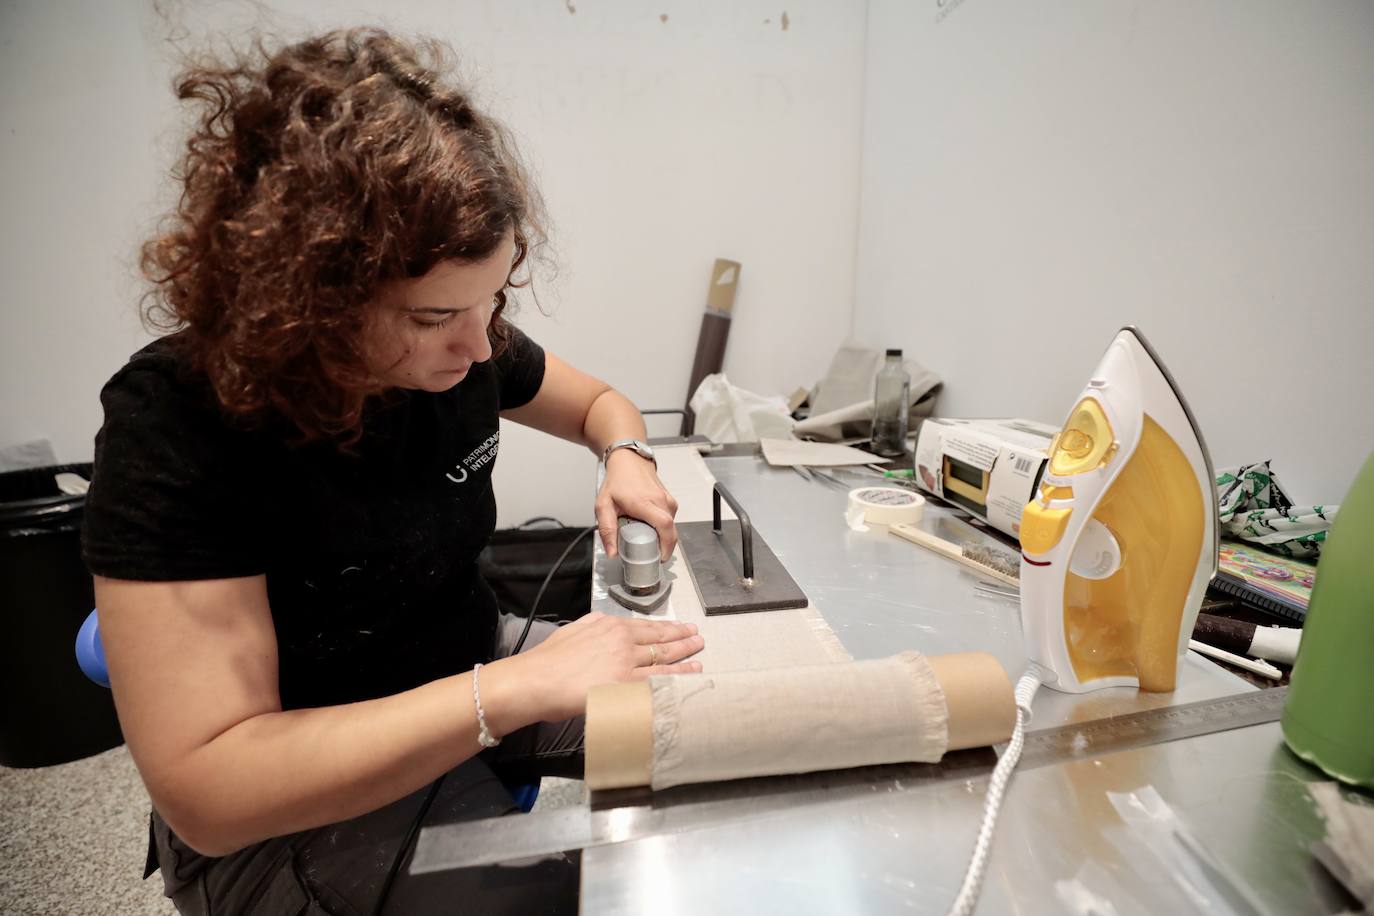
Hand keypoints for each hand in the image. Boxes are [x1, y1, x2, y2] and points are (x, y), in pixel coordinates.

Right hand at [498, 612, 704, 723]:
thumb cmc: (548, 659)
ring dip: (685, 655)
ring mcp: (626, 662)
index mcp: (609, 625)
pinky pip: (659, 679)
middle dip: (681, 637)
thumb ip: (594, 626)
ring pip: (663, 657)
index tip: (678, 626)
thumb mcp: (574, 629)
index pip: (645, 626)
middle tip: (697, 636)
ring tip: (699, 653)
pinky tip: (690, 674)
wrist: (536, 680)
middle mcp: (621, 639)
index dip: (665, 627)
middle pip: (659, 638)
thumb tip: (605, 625)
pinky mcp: (626, 684)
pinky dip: (678, 676)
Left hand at [596, 450, 678, 560]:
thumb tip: (612, 553)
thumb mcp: (603, 505)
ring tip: (645, 537)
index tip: (660, 557)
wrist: (629, 460)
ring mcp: (668, 499)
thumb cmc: (617, 481)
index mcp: (644, 502)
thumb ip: (607, 530)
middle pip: (671, 530)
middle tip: (649, 554)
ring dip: (661, 536)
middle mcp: (660, 500)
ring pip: (671, 526)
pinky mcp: (670, 501)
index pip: (664, 526)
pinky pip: (670, 520)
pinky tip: (649, 526)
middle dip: (664, 547)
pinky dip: (662, 527)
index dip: (666, 545)